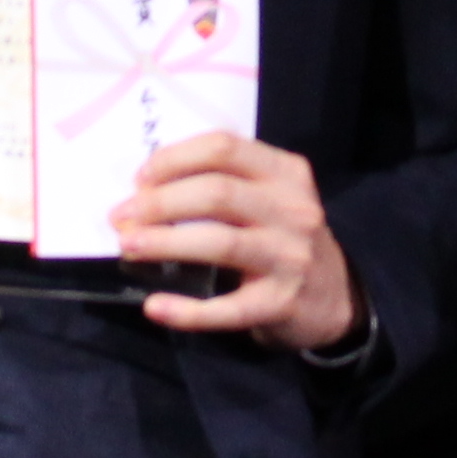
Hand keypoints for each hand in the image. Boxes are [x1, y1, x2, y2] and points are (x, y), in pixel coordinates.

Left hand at [117, 134, 358, 352]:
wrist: (334, 297)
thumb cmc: (283, 239)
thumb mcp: (269, 197)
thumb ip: (224, 183)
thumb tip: (144, 189)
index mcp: (285, 172)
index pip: (224, 147)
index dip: (174, 159)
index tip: (140, 178)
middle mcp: (293, 209)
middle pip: (216, 193)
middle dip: (159, 203)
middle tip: (122, 217)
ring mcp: (290, 257)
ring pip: (220, 242)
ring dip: (164, 243)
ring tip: (128, 246)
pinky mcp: (280, 303)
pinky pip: (226, 308)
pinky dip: (186, 310)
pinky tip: (155, 307)